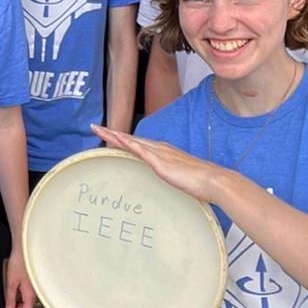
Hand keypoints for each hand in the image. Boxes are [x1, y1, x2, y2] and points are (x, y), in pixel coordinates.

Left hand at [3, 248, 34, 307]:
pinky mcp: (31, 282)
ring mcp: (33, 287)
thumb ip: (10, 297)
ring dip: (16, 302)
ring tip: (8, 296)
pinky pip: (26, 294)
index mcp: (30, 295)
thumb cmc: (20, 262)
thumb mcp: (11, 282)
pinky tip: (13, 289)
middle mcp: (34, 293)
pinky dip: (19, 295)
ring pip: (26, 302)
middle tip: (6, 305)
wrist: (25, 249)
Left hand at [92, 124, 228, 202]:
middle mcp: (159, 148)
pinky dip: (129, 144)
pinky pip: (142, 151)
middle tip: (94, 127)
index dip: (120, 138)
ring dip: (114, 135)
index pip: (136, 143)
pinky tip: (119, 139)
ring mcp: (160, 154)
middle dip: (111, 133)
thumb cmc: (200, 181)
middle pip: (130, 139)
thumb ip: (169, 174)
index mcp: (162, 152)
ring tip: (99, 130)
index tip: (107, 134)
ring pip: (132, 141)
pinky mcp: (162, 162)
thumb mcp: (179, 176)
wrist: (214, 180)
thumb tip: (165, 178)